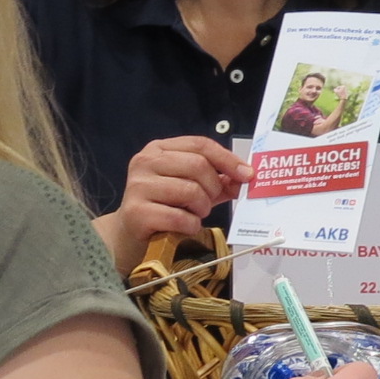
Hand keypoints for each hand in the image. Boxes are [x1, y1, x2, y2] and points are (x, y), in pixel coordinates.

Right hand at [96, 136, 249, 274]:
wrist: (131, 234)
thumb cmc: (165, 206)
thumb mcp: (192, 187)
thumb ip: (217, 179)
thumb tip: (246, 176)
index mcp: (159, 149)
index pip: (200, 144)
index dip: (227, 159)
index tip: (247, 175)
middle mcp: (145, 162)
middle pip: (197, 165)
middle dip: (213, 187)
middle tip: (210, 202)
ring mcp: (138, 186)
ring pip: (190, 191)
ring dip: (202, 208)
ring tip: (194, 214)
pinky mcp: (136, 212)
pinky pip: (179, 217)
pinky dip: (190, 225)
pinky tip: (184, 227)